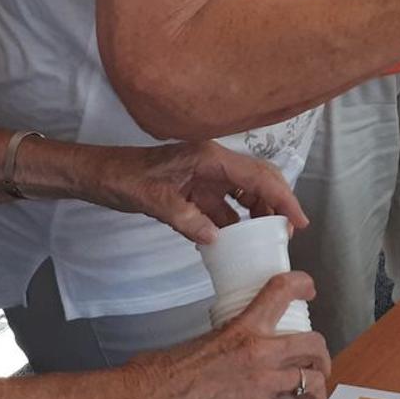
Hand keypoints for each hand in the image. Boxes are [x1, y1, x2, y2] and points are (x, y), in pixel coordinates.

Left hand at [84, 140, 307, 244]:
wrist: (100, 175)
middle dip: (277, 203)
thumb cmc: (124, 179)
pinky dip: (235, 221)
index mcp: (209, 157)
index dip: (282, 197)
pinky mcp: (196, 189)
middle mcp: (213, 162)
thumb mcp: (153, 200)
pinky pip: (225, 205)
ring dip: (258, 213)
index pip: (257, 175)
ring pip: (245, 192)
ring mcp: (206, 176)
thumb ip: (186, 219)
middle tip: (288, 231)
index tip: (299, 220)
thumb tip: (217, 239)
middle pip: (258, 179)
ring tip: (267, 237)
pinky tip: (236, 241)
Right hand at [131, 272, 331, 398]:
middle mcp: (258, 352)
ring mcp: (261, 383)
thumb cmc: (158, 374)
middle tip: (318, 365)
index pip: (279, 293)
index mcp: (241, 328)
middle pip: (312, 345)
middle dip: (321, 356)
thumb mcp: (199, 343)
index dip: (301, 286)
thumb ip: (223, 342)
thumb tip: (228, 351)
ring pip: (312, 382)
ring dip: (318, 395)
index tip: (309, 290)